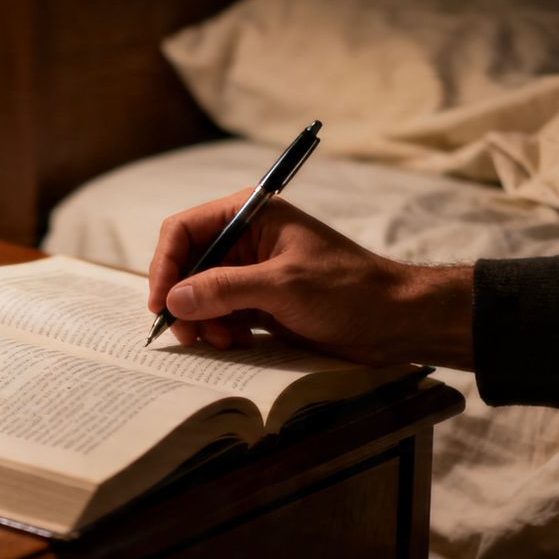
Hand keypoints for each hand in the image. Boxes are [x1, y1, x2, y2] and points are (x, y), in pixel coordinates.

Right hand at [147, 190, 474, 368]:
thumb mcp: (283, 286)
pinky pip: (221, 314)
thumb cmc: (348, 291)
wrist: (395, 322)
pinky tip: (237, 344)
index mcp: (250, 214)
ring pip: (201, 294)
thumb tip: (174, 299)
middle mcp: (245, 239)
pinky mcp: (260, 302)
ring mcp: (252, 272)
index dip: (165, 265)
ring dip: (202, 321)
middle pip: (187, 264)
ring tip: (222, 342)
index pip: (184, 229)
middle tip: (188, 335)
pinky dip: (219, 331)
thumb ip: (225, 289)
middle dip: (184, 300)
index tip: (162, 305)